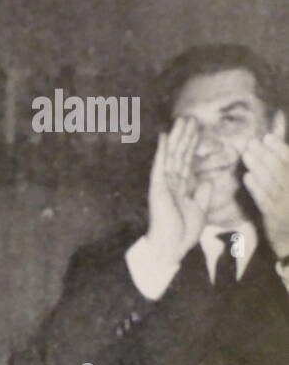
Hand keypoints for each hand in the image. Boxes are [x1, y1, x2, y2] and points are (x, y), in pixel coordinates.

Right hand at [143, 116, 210, 264]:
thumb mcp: (199, 210)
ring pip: (172, 155)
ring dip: (177, 137)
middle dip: (185, 136)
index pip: (187, 161)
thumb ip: (202, 194)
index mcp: (181, 187)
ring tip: (182, 120)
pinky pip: (160, 165)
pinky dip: (162, 150)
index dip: (192, 145)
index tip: (197, 129)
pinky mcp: (158, 186)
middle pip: (180, 154)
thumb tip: (206, 180)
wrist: (170, 246)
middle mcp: (171, 182)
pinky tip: (164, 136)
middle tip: (189, 117)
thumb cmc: (182, 232)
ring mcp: (163, 183)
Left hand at [241, 111, 288, 258]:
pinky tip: (247, 177)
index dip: (279, 149)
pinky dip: (256, 188)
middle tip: (252, 142)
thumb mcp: (285, 189)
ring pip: (271, 183)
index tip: (267, 137)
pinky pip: (264, 201)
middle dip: (266, 155)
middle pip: (280, 170)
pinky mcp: (275, 218)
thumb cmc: (287, 212)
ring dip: (259, 167)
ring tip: (247, 154)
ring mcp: (286, 205)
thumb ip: (282, 171)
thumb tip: (274, 149)